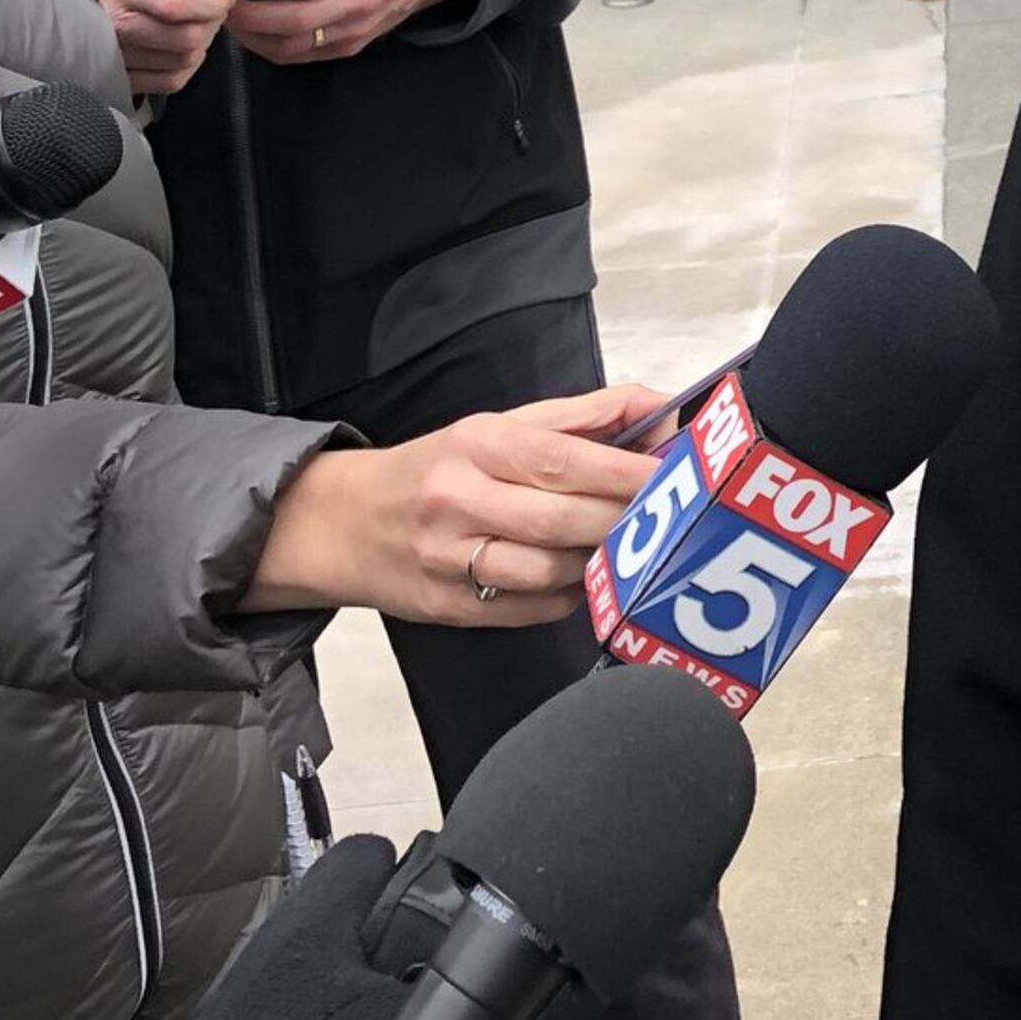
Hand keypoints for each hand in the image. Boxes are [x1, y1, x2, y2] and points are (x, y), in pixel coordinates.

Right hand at [96, 0, 236, 94]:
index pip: (176, 3)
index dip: (214, 1)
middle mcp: (109, 20)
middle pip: (186, 37)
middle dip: (212, 20)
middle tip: (209, 4)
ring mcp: (111, 52)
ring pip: (183, 60)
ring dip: (201, 40)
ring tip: (192, 19)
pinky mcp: (121, 75)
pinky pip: (172, 79)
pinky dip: (187, 62)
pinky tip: (181, 40)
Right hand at [239, 383, 666, 626]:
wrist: (344, 523)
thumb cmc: (438, 468)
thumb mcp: (500, 425)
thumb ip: (585, 417)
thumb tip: (663, 409)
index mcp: (478, 445)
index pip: (566, 460)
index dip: (627, 472)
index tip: (676, 478)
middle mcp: (460, 500)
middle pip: (563, 520)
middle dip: (626, 522)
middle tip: (672, 520)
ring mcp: (451, 560)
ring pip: (549, 571)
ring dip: (599, 564)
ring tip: (631, 550)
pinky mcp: (449, 608)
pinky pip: (530, 609)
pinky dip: (569, 596)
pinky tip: (585, 578)